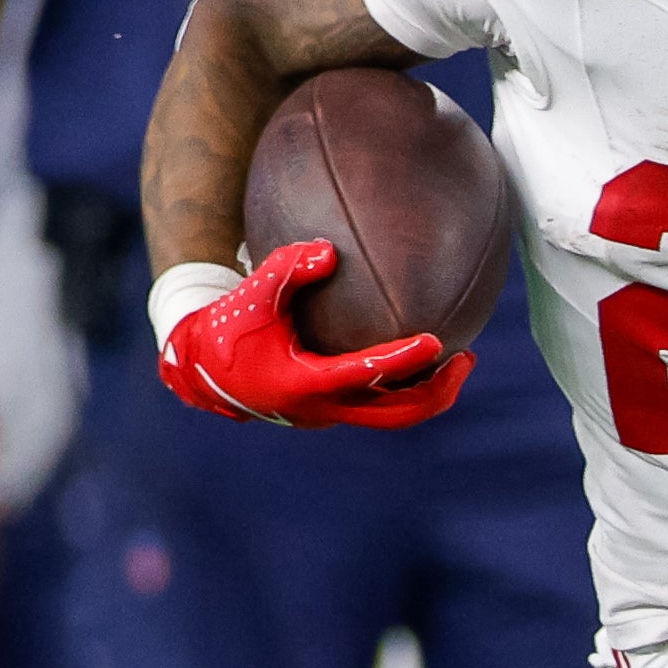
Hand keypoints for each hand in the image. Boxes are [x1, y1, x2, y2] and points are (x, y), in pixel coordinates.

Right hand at [159, 239, 468, 428]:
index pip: (365, 376)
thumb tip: (330, 251)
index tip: (434, 341)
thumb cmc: (227, 327)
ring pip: (390, 416)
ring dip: (426, 393)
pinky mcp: (328, 408)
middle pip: (395, 415)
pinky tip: (423, 358)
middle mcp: (322, 408)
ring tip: (457, 362)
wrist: (200, 369)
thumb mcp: (251, 294)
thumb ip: (287, 269)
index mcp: (304, 384)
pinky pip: (376, 405)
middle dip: (436, 391)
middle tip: (466, 360)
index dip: (402, 361)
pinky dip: (403, 388)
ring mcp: (327, 413)